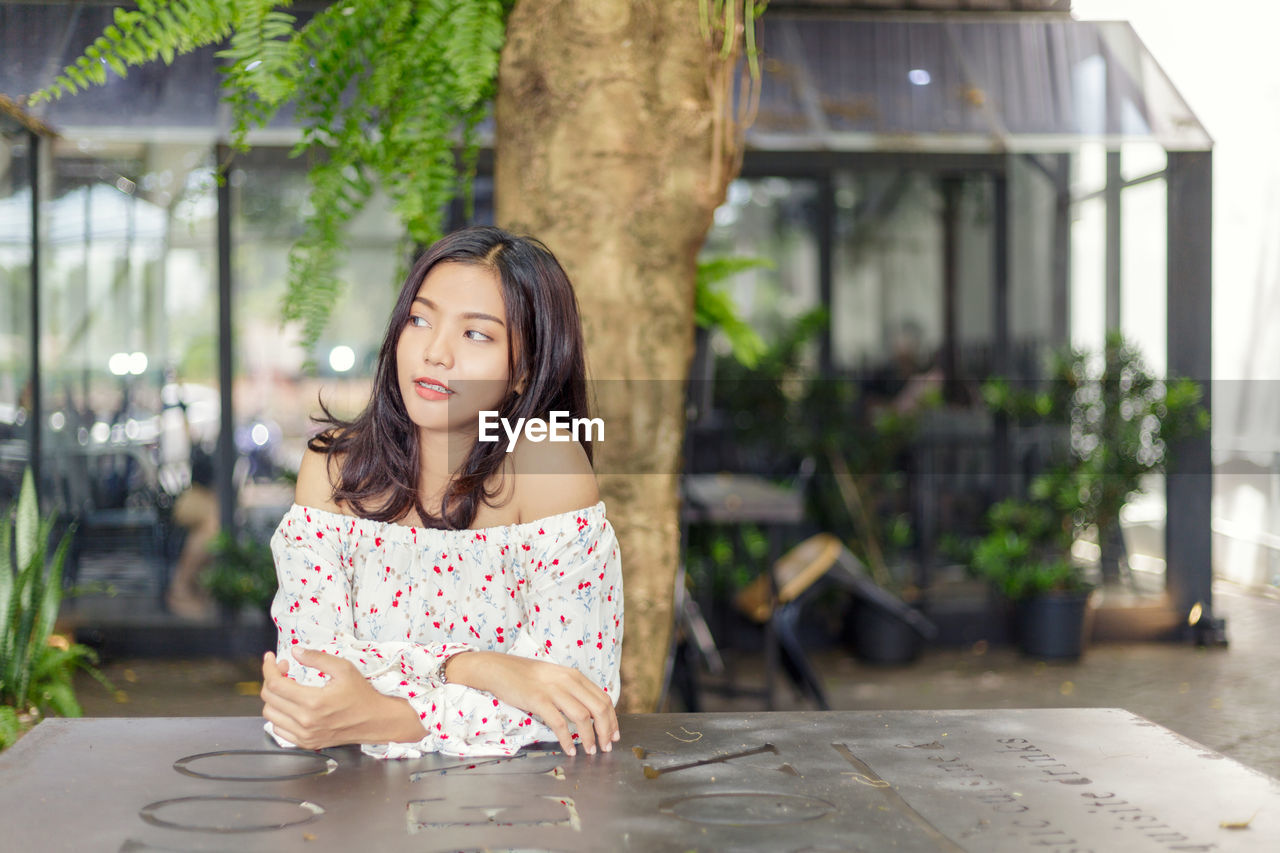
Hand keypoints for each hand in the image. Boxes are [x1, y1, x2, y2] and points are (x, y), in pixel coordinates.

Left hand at [260, 649, 420, 748]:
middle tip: (284, 669)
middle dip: (272, 678)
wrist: (375, 721)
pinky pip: (278, 730)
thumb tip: (295, 651)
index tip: (271, 659)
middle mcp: (306, 721)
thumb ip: (317, 657)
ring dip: (273, 697)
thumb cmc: (361, 695)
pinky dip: (279, 715)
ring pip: (270, 714)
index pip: (275, 684)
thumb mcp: (343, 668)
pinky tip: (290, 705)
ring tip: (287, 687)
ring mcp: (305, 735)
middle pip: (269, 698)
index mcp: (313, 702)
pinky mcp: (306, 743)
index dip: (269, 668)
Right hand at [446, 651, 619, 756]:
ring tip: (591, 751)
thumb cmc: (525, 676)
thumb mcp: (554, 677)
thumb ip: (571, 690)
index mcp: (574, 675)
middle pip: (598, 708)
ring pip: (582, 717)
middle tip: (606, 747)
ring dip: (590, 737)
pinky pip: (559, 723)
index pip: (603, 698)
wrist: (498, 669)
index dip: (612, 719)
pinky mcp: (538, 700)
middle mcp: (568, 680)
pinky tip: (570, 749)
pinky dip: (567, 740)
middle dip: (606, 730)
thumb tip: (588, 712)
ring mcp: (553, 690)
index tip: (613, 734)